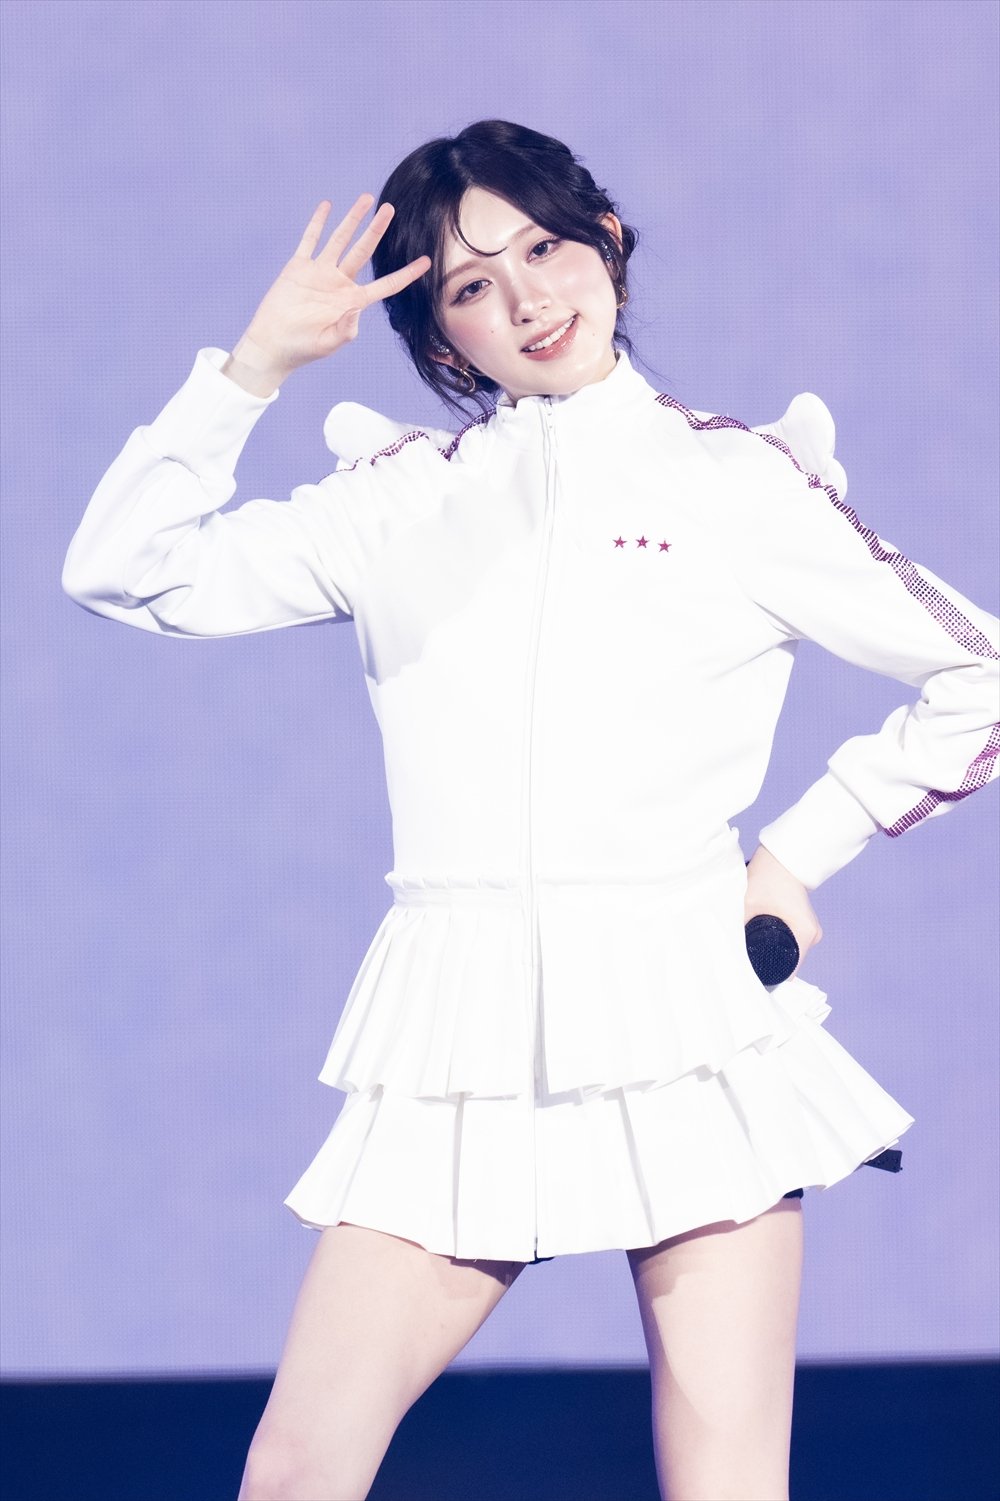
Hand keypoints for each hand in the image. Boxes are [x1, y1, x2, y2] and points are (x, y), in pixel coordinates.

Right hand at [228, 195, 430, 386]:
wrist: (273, 343)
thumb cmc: (303, 348)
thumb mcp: (328, 343)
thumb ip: (345, 329)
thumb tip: (356, 310)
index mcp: (352, 301)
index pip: (386, 284)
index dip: (406, 273)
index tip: (426, 261)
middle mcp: (340, 283)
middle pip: (363, 250)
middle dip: (377, 230)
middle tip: (390, 209)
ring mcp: (320, 272)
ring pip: (340, 239)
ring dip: (352, 219)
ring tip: (366, 198)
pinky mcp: (299, 267)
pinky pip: (310, 240)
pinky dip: (318, 222)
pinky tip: (327, 205)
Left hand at [744, 845, 821, 975]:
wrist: (782, 858)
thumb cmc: (767, 877)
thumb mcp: (746, 904)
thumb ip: (735, 926)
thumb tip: (721, 947)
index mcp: (805, 934)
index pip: (790, 973)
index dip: (770, 979)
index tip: (751, 981)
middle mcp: (812, 936)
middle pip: (790, 964)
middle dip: (769, 967)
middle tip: (745, 968)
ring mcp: (810, 930)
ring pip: (790, 953)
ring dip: (773, 955)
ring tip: (751, 957)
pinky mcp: (804, 924)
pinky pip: (791, 943)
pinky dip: (778, 945)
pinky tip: (762, 945)